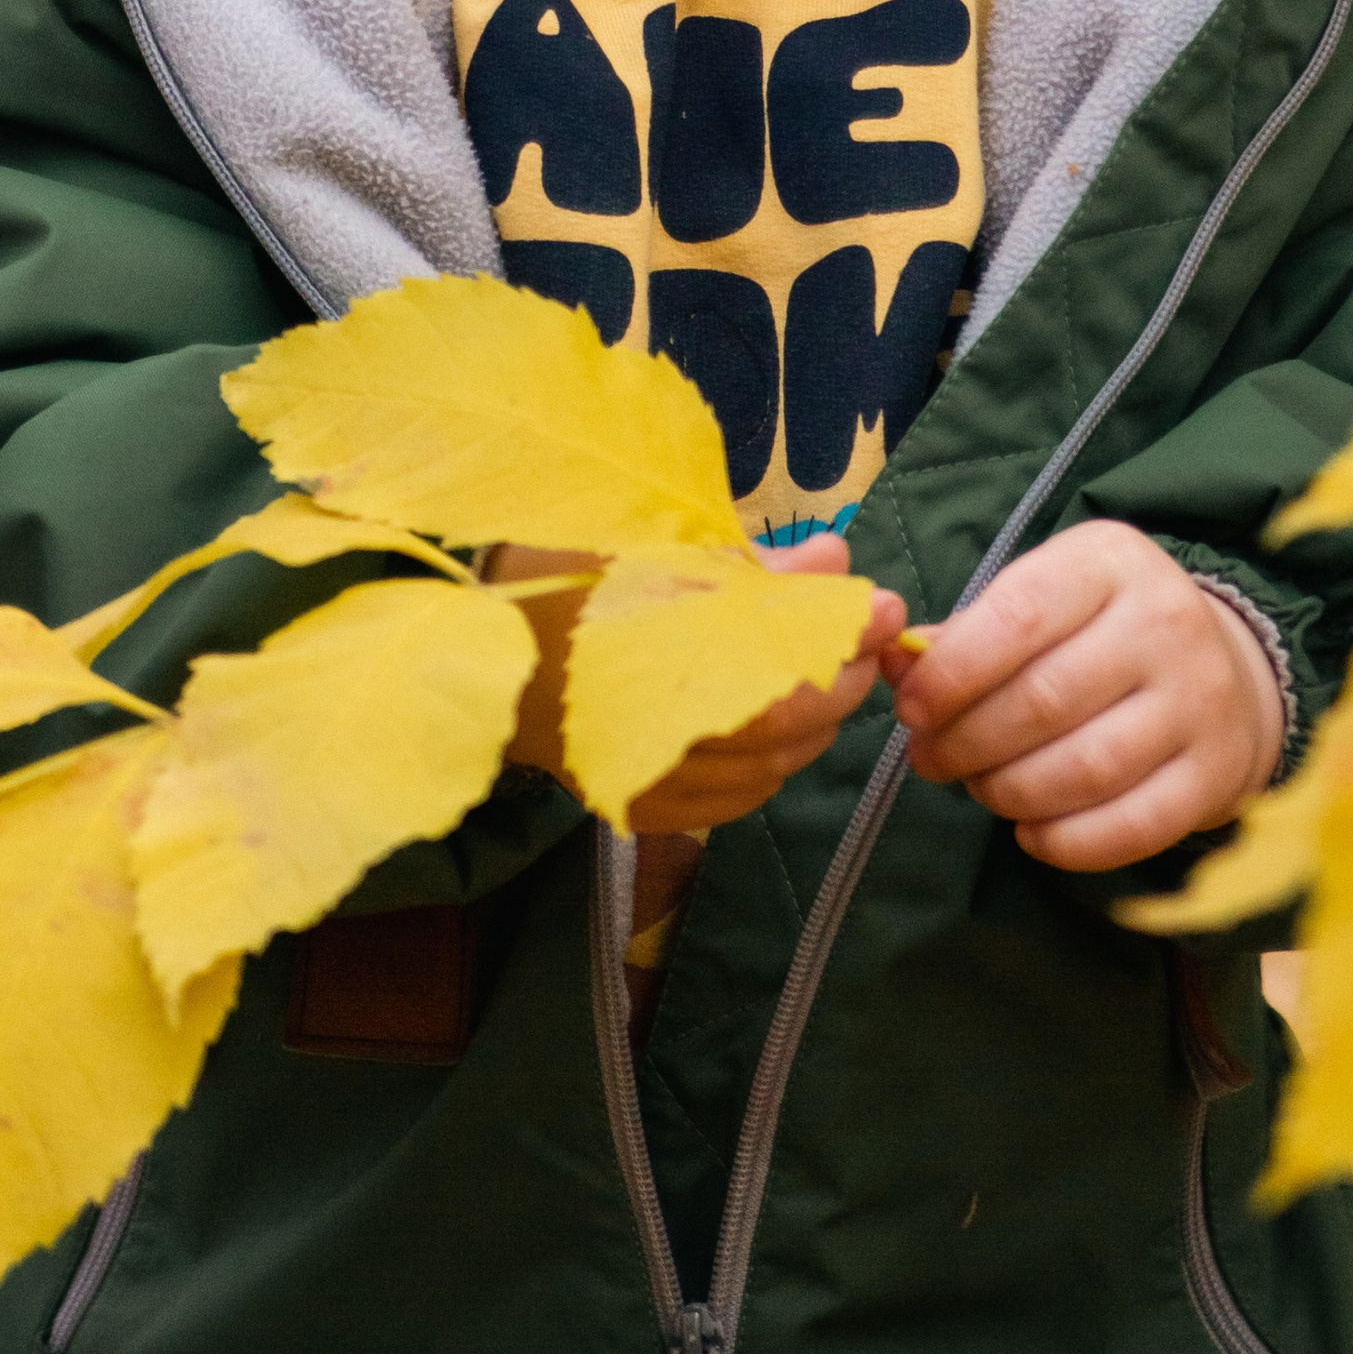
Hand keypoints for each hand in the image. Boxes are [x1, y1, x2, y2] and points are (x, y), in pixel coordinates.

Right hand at [491, 535, 906, 832]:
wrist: (468, 655)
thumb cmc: (554, 578)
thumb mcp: (650, 545)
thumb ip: (749, 564)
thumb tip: (837, 558)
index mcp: (656, 655)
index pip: (786, 666)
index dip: (843, 637)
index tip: (884, 605)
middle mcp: (658, 734)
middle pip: (788, 727)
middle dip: (839, 678)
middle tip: (861, 634)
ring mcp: (651, 782)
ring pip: (770, 771)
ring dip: (810, 723)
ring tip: (819, 670)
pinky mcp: (642, 808)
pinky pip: (735, 799)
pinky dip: (770, 765)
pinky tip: (770, 726)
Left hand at [892, 522, 1282, 870]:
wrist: (1229, 665)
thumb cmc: (1103, 627)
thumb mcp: (1044, 595)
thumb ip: (968, 631)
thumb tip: (892, 664)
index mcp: (1110, 562)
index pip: (1019, 617)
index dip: (952, 672)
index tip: (910, 708)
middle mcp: (1164, 624)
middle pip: (1044, 701)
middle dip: (967, 741)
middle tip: (929, 758)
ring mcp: (1200, 702)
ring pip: (1084, 768)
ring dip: (1008, 792)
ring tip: (977, 788)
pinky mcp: (1216, 774)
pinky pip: (1131, 827)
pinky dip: (1067, 843)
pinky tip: (1030, 833)